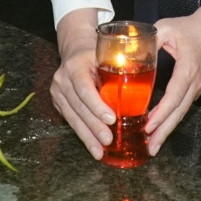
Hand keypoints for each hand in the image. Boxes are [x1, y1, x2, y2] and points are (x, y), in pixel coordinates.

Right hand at [49, 9, 112, 160]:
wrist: (74, 48)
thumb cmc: (96, 52)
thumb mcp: (105, 54)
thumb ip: (118, 68)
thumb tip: (142, 88)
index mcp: (75, 66)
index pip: (85, 88)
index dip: (97, 105)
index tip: (111, 119)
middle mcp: (62, 80)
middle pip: (79, 107)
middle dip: (94, 126)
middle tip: (108, 140)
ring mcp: (57, 92)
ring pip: (73, 118)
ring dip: (87, 136)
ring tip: (99, 152)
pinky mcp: (58, 103)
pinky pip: (71, 120)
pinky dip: (83, 133)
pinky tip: (92, 145)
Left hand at [145, 0, 200, 153]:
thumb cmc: (190, 27)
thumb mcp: (166, 28)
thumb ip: (148, 40)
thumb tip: (128, 50)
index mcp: (188, 68)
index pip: (175, 96)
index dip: (162, 113)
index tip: (149, 126)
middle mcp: (195, 82)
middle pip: (179, 112)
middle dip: (164, 131)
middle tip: (150, 147)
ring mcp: (197, 86)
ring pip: (182, 112)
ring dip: (167, 128)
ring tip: (153, 145)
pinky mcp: (196, 87)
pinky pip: (182, 106)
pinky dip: (171, 118)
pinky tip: (159, 126)